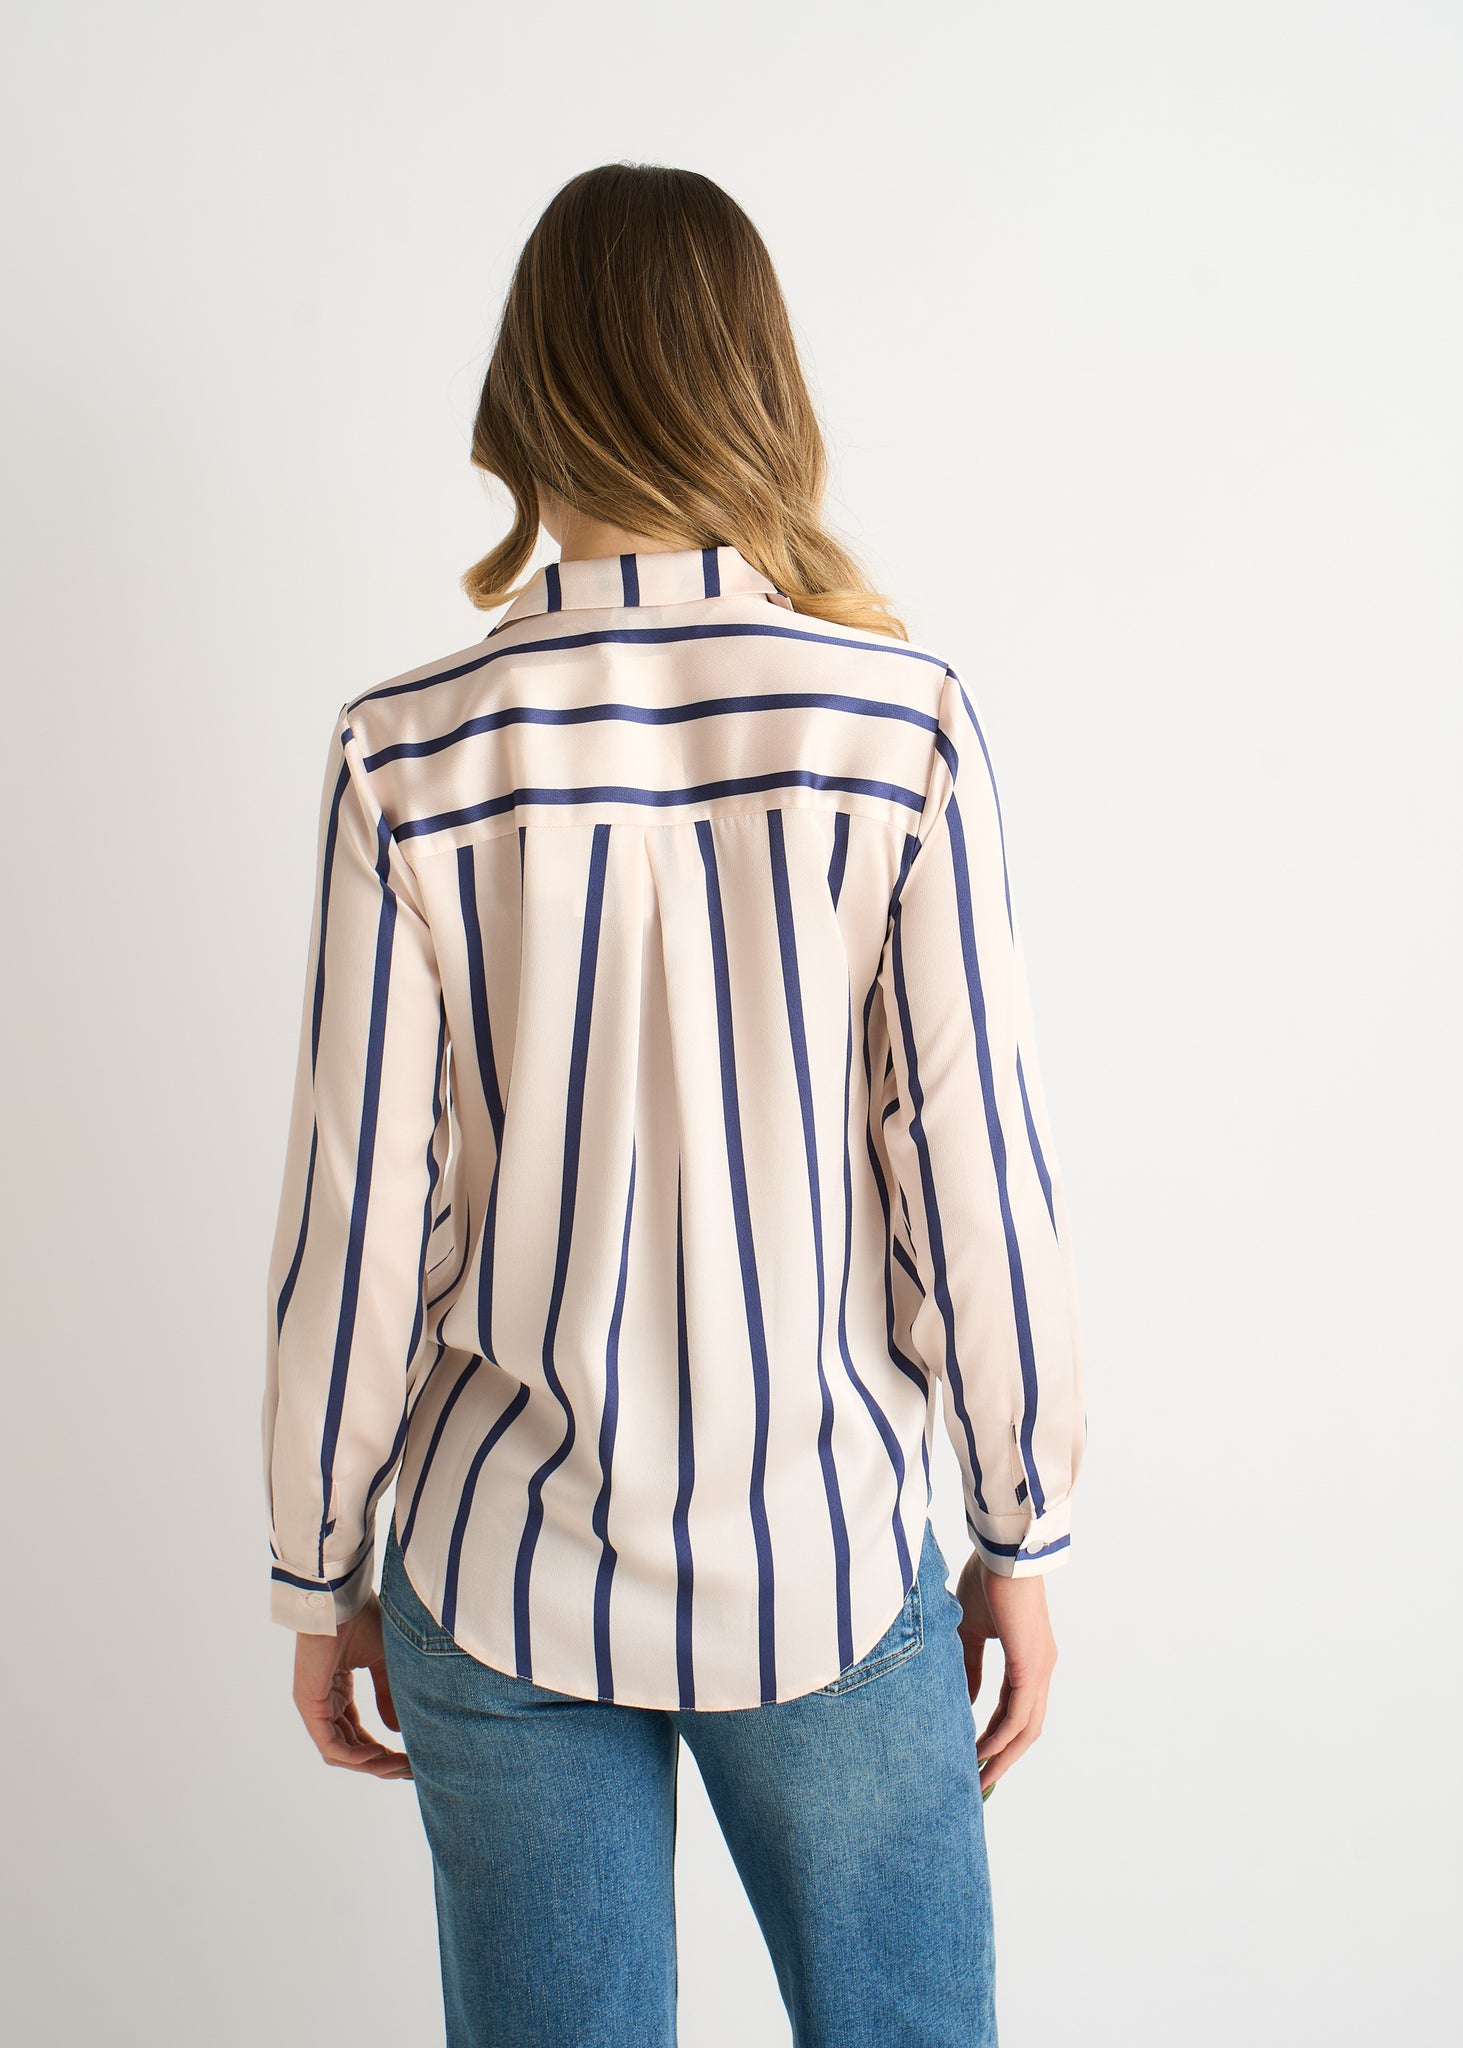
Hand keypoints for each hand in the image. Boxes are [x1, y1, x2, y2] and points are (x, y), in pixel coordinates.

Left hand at [292, 1595, 413, 1779]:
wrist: (341, 1598)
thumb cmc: (361, 1618)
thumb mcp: (384, 1662)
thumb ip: (388, 1696)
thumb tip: (397, 1732)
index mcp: (337, 1690)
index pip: (356, 1733)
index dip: (381, 1751)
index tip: (409, 1760)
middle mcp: (324, 1702)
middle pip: (350, 1748)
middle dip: (380, 1763)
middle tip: (409, 1771)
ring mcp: (314, 1705)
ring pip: (341, 1752)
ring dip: (371, 1764)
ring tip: (400, 1767)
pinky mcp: (309, 1704)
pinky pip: (331, 1744)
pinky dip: (355, 1756)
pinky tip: (380, 1755)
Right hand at [954, 1550, 1057, 1794]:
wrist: (1002, 1553)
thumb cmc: (987, 1581)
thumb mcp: (970, 1631)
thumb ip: (969, 1665)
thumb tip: (966, 1701)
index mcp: (1029, 1660)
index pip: (1015, 1710)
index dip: (996, 1736)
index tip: (975, 1756)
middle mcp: (1041, 1669)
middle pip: (1027, 1729)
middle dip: (1004, 1758)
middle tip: (981, 1783)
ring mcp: (1040, 1669)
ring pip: (1026, 1728)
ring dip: (1004, 1755)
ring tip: (980, 1776)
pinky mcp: (1032, 1666)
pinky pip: (1018, 1714)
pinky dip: (1001, 1736)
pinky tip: (982, 1750)